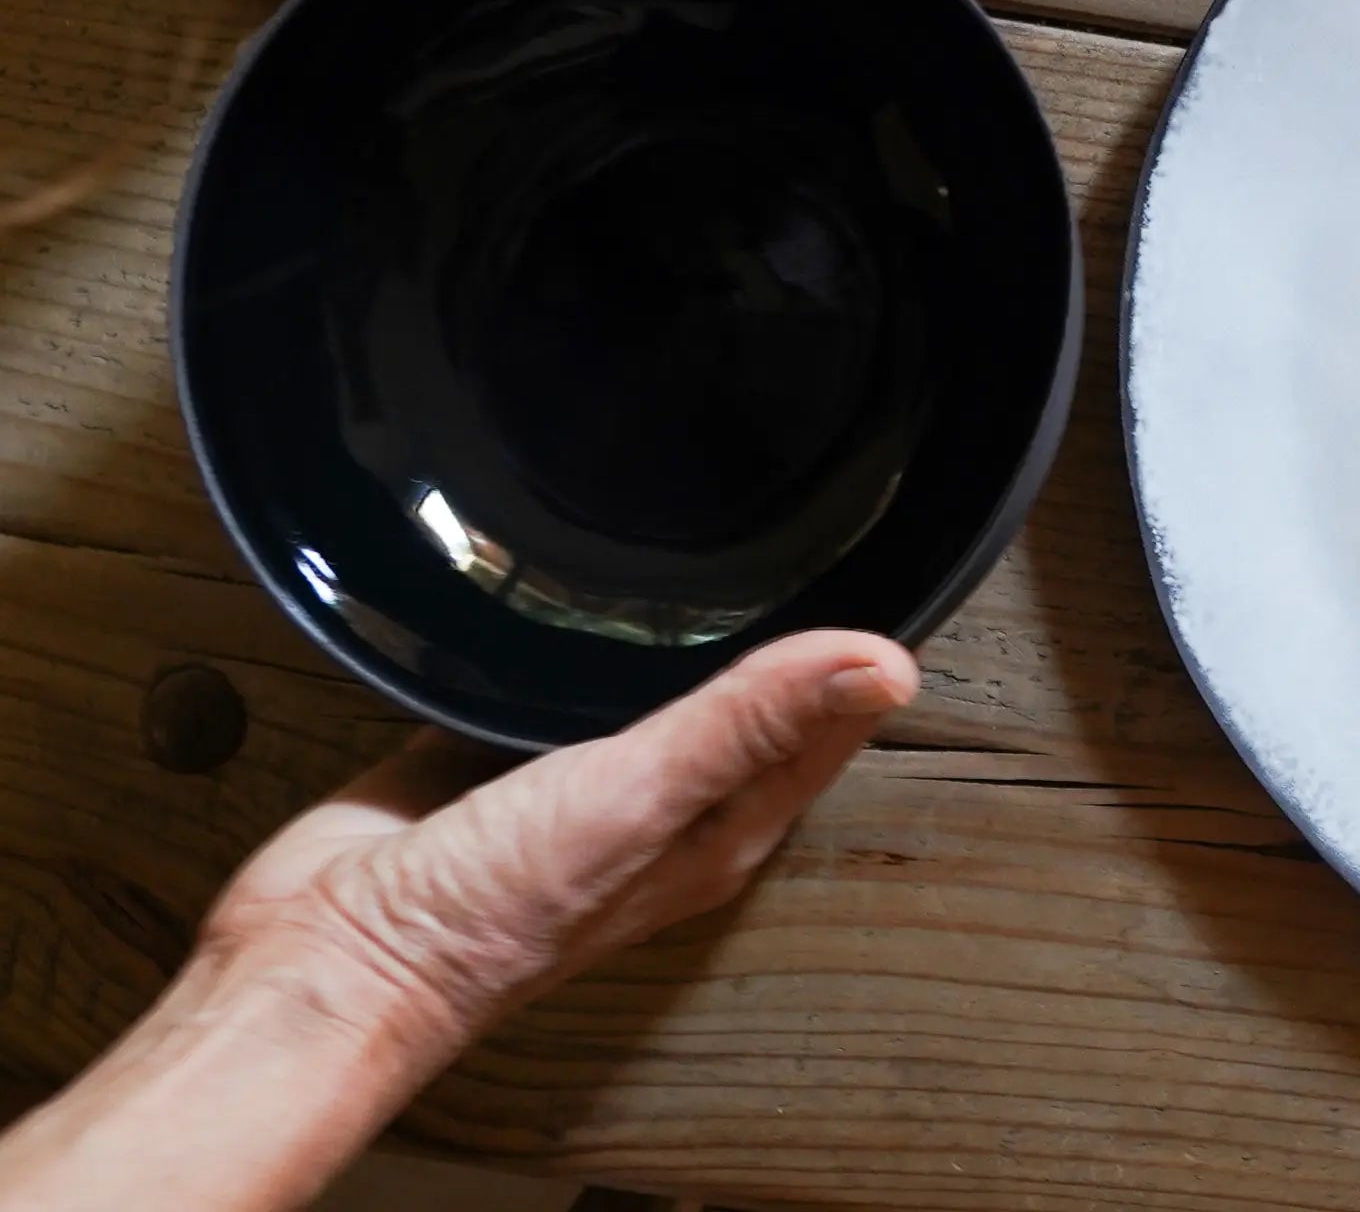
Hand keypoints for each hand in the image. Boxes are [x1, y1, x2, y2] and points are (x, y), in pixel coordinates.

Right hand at [0, 632, 918, 1211]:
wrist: (329, 955)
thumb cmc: (488, 911)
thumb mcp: (640, 795)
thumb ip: (751, 723)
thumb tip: (885, 666)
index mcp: (721, 822)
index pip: (824, 725)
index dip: (859, 657)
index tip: (895, 575)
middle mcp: (665, 800)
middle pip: (751, 703)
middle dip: (783, 631)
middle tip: (819, 539)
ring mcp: (586, 777)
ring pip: (662, 685)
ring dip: (686, 631)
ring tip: (723, 549)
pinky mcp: (508, 750)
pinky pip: (570, 682)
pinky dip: (589, 642)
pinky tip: (591, 594)